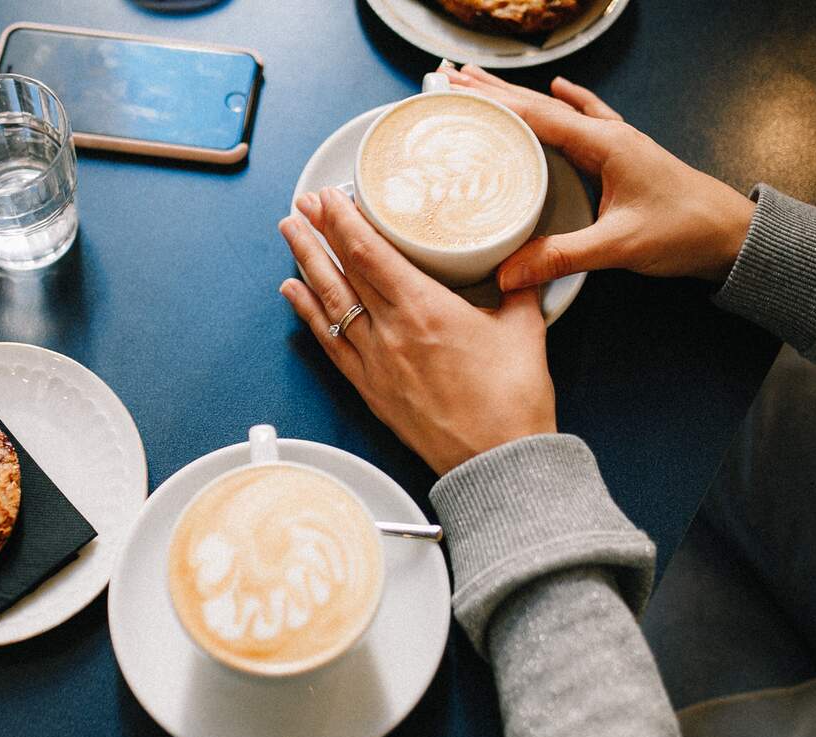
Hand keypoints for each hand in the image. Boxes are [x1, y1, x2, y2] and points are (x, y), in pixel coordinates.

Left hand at [277, 187, 555, 475]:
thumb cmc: (512, 401)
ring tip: (290, 234)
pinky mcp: (371, 389)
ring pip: (330, 303)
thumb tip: (521, 263)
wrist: (498, 461)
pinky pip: (330, 343)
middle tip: (302, 204)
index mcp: (426, 309)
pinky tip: (294, 293)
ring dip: (307, 265)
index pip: (372, 253)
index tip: (329, 197)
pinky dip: (308, 314)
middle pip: (344, 272)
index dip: (344, 221)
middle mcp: (392, 332)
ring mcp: (376, 362)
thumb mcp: (524, 329)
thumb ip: (518, 288)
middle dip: (319, 233)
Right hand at [438, 62, 755, 289]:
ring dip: (520, 96)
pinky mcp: (623, 157)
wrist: (732, 236)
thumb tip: (507, 272)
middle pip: (540, 105)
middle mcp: (608, 135)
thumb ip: (561, 257)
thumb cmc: (684, 232)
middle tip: (454, 76)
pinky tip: (559, 88)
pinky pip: (587, 119)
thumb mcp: (617, 247)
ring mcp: (617, 143)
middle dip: (495, 91)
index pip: (536, 116)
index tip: (457, 91)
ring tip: (486, 82)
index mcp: (604, 144)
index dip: (492, 104)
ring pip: (557, 110)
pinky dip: (566, 103)